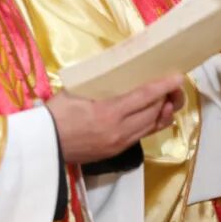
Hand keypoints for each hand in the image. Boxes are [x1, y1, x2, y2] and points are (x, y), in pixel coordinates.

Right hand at [46, 75, 185, 163]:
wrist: (42, 147)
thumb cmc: (55, 115)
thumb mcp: (75, 92)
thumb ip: (100, 83)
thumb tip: (119, 70)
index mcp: (108, 113)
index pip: (144, 97)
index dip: (164, 86)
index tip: (178, 77)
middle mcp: (119, 131)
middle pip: (154, 112)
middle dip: (168, 97)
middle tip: (174, 84)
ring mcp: (119, 144)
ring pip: (152, 126)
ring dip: (163, 111)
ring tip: (168, 99)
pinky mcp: (116, 152)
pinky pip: (142, 135)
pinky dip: (152, 122)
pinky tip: (153, 113)